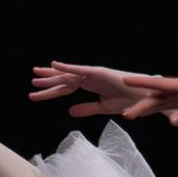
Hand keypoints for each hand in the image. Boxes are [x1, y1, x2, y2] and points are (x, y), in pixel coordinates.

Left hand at [32, 63, 173, 120]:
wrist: (145, 98)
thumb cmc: (128, 101)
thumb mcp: (103, 107)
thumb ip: (86, 108)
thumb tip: (69, 112)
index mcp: (90, 85)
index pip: (66, 89)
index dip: (51, 91)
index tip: (36, 93)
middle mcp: (89, 78)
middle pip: (64, 80)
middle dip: (47, 81)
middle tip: (32, 80)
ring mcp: (93, 74)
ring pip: (68, 75)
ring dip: (52, 74)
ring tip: (36, 74)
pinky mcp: (99, 72)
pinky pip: (80, 70)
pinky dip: (67, 67)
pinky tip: (54, 65)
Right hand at [119, 74, 177, 127]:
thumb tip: (171, 122)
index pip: (158, 84)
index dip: (141, 83)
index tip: (125, 80)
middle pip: (155, 97)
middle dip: (140, 105)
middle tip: (126, 115)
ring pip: (158, 102)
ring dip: (144, 108)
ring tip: (128, 115)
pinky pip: (165, 105)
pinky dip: (154, 109)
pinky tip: (145, 113)